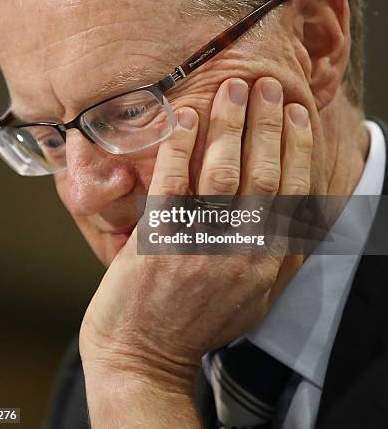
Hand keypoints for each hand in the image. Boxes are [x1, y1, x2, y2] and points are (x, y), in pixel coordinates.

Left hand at [80, 77, 311, 423]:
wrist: (143, 356)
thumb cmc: (197, 322)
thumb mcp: (254, 298)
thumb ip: (278, 256)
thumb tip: (299, 211)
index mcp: (267, 262)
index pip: (294, 192)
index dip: (297, 147)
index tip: (296, 113)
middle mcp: (242, 252)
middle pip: (264, 173)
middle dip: (268, 123)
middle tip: (266, 86)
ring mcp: (200, 246)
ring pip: (224, 171)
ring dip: (230, 123)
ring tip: (232, 86)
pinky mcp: (159, 241)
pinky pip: (174, 182)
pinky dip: (180, 145)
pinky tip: (185, 116)